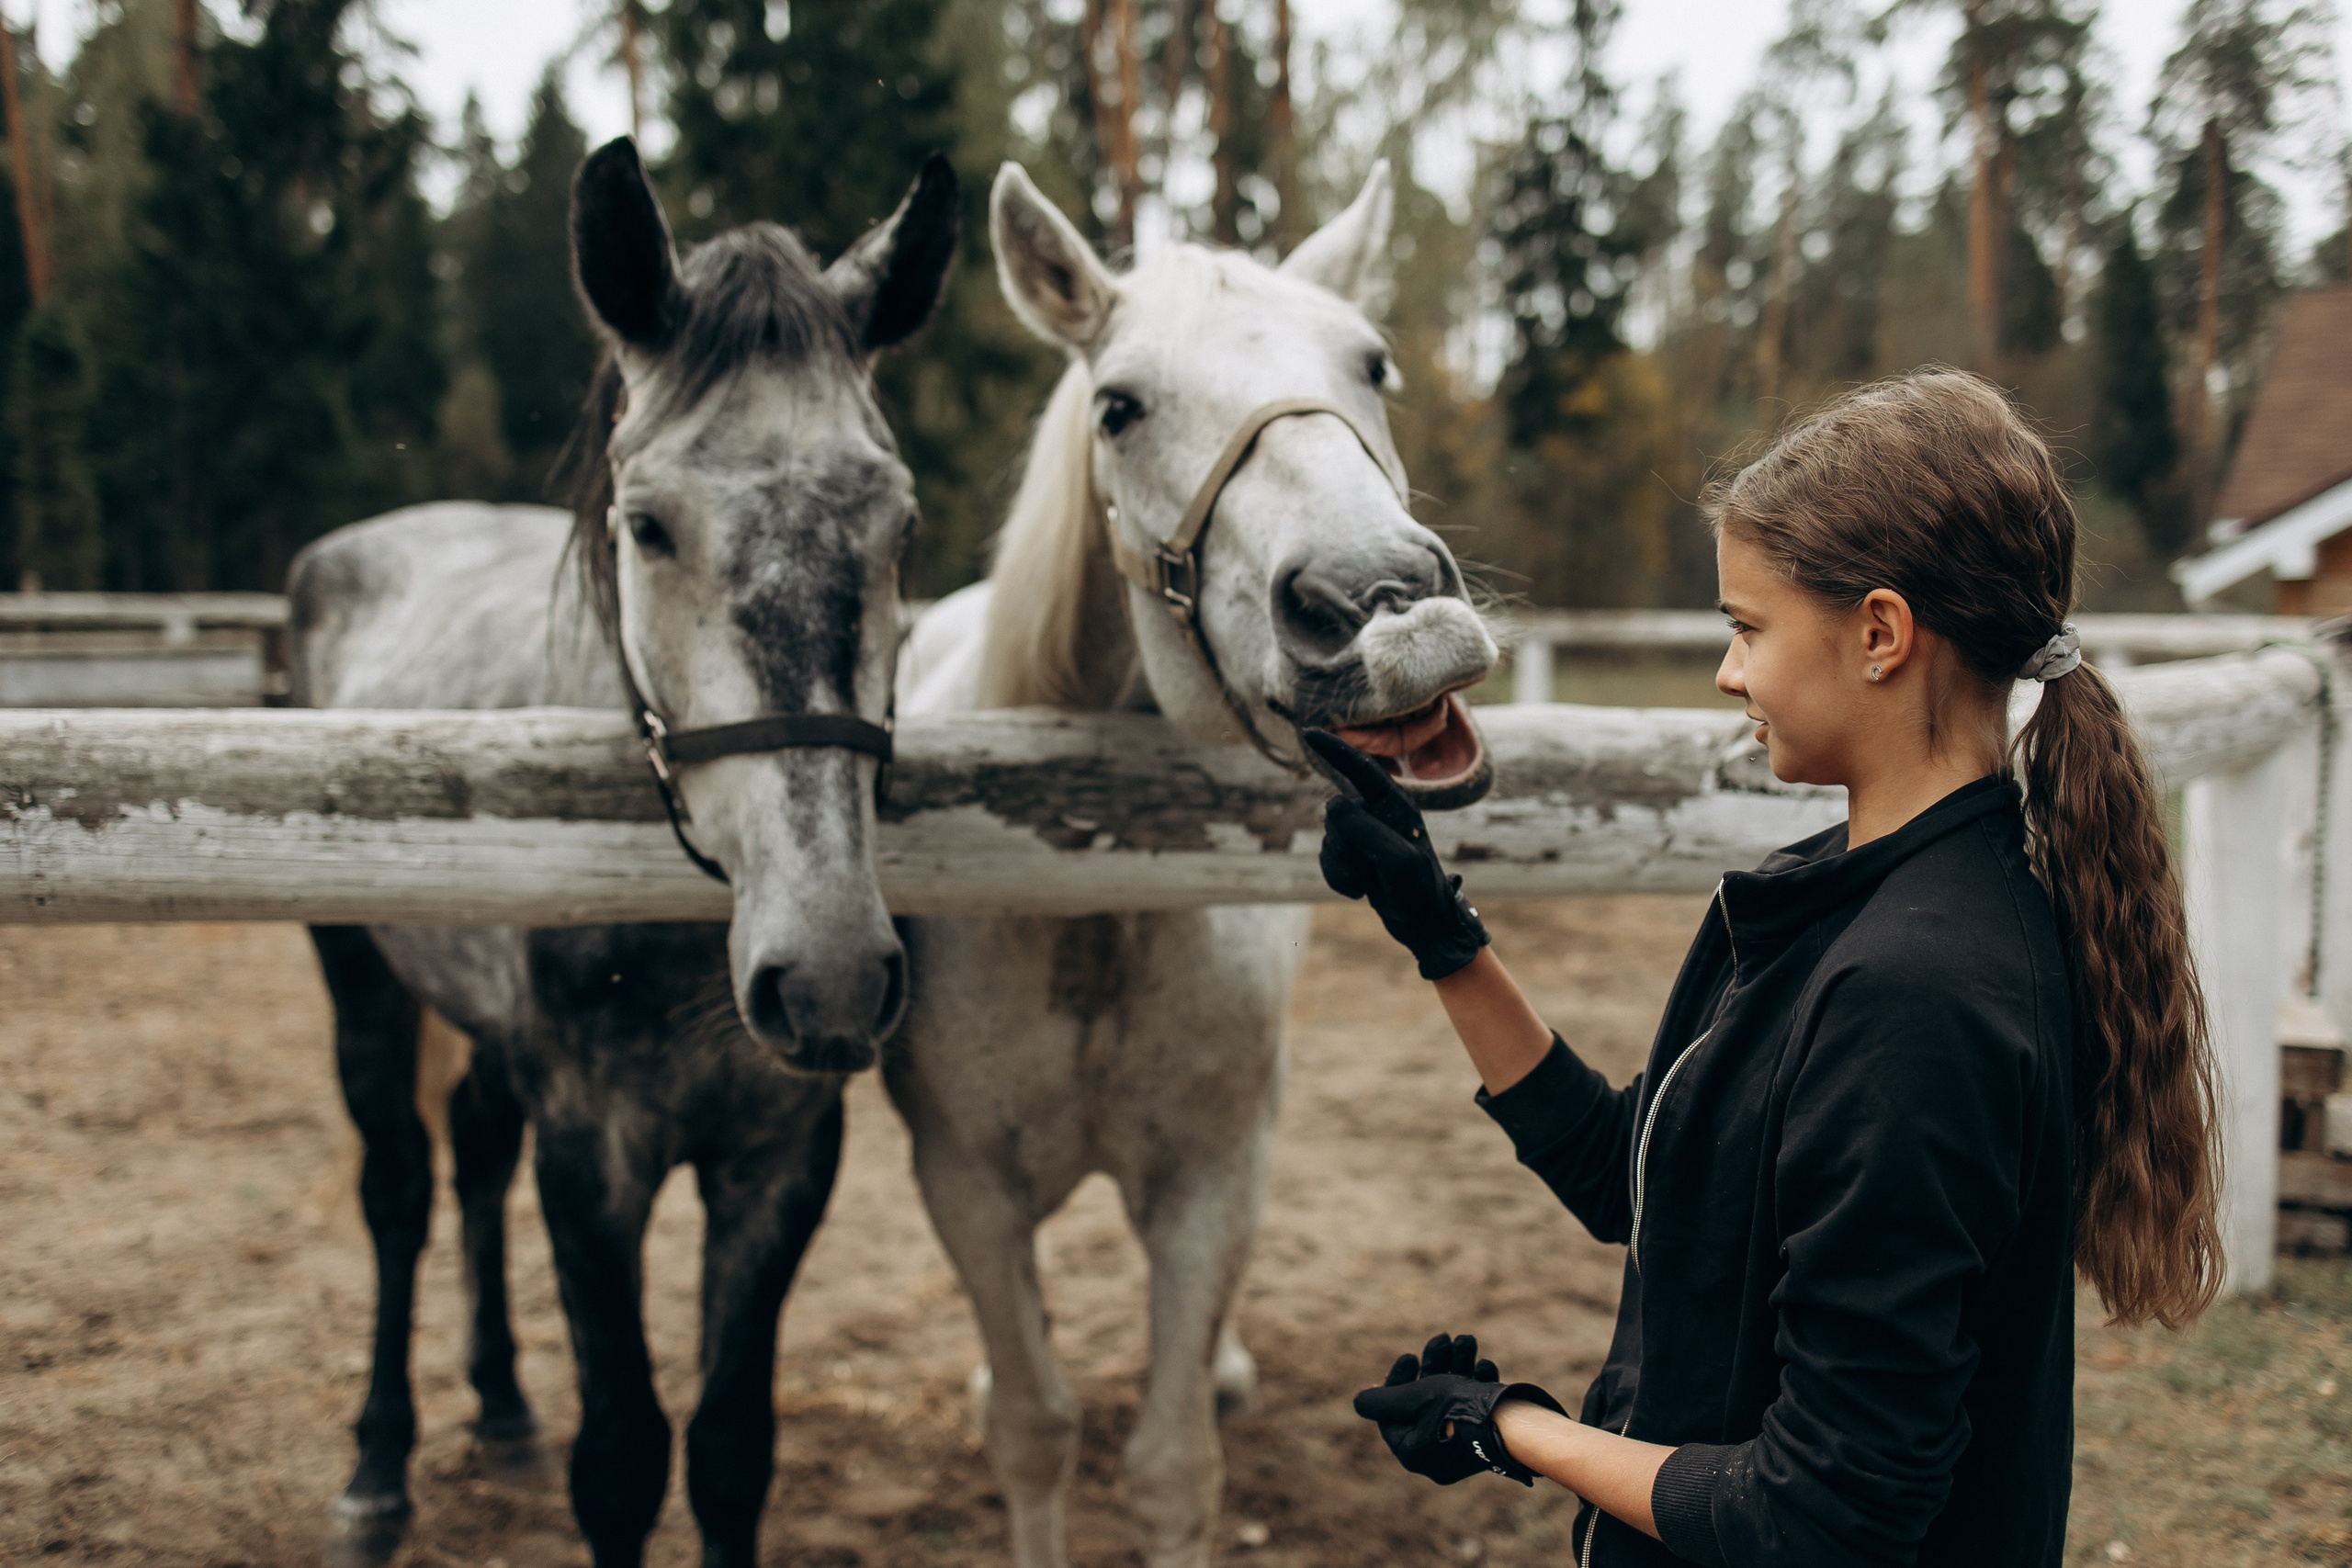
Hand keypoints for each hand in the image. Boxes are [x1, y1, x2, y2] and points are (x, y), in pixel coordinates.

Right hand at [1303, 729, 1490, 980]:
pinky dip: (1338, 878)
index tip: (1307, 732)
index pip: (1361, 768)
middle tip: (1370, 868)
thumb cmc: (1420, 890)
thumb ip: (1365, 829)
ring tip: (1368, 884)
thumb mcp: (1398, 860)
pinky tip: (1360, 890)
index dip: (1334, 749)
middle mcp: (1379, 813)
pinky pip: (1327, 860)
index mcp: (1397, 804)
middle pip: (1334, 814)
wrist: (1426, 925)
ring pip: (1328, 840)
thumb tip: (1332, 804)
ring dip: (1341, 867)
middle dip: (1343, 845)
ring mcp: (1366, 834)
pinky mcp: (1356, 855)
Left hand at [1351, 1331, 1566, 1485]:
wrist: (1517, 1425)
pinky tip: (1485, 1367)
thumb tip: (1361, 1402)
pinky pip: (1474, 1407)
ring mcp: (1463, 1447)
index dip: (1397, 1380)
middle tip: (1443, 1338)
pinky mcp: (1487, 1437)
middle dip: (1435, 1364)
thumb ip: (1383, 1401)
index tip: (1410, 1357)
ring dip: (1458, 1364)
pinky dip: (1476, 1383)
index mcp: (1414, 1452)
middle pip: (1424, 1401)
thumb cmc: (1459, 1411)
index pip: (1393, 1413)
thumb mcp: (1412, 1399)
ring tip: (1467, 1340)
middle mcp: (1437, 1454)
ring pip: (1451, 1398)